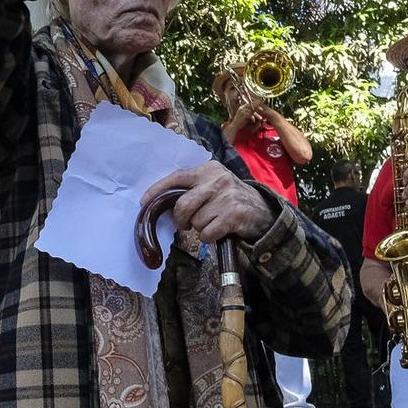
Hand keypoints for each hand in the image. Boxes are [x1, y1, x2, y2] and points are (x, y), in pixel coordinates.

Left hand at [143, 161, 272, 245]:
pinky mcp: (233, 215)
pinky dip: (209, 237)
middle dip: (181, 219)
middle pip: (182, 205)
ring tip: (213, 222)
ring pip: (195, 222)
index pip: (177, 178)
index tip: (144, 201)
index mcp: (208, 169)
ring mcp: (226, 197)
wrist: (263, 212)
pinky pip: (206, 234)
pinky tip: (220, 230)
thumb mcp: (214, 184)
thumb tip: (162, 202)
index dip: (157, 190)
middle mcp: (217, 180)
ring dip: (200, 228)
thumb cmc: (230, 199)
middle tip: (186, 224)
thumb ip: (193, 188)